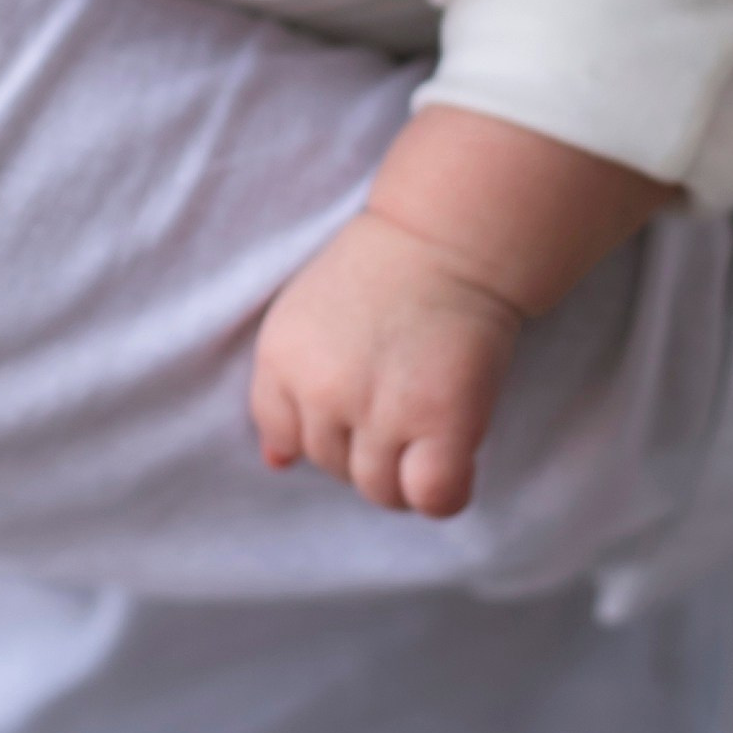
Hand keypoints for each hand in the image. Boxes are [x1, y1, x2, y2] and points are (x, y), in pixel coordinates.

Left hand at [251, 213, 524, 519]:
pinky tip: (456, 456)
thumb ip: (285, 386)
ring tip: (428, 427)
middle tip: (402, 399)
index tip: (355, 403)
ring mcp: (380, 410)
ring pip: (380, 491)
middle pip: (332, 467)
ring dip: (405, 473)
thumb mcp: (306, 314)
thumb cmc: (384, 270)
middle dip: (366, 446)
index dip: (322, 427)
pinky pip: (431, 496)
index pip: (282, 436)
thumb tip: (276, 463)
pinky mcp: (440, 420)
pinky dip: (442, 492)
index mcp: (279, 358)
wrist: (451, 235)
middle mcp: (321, 390)